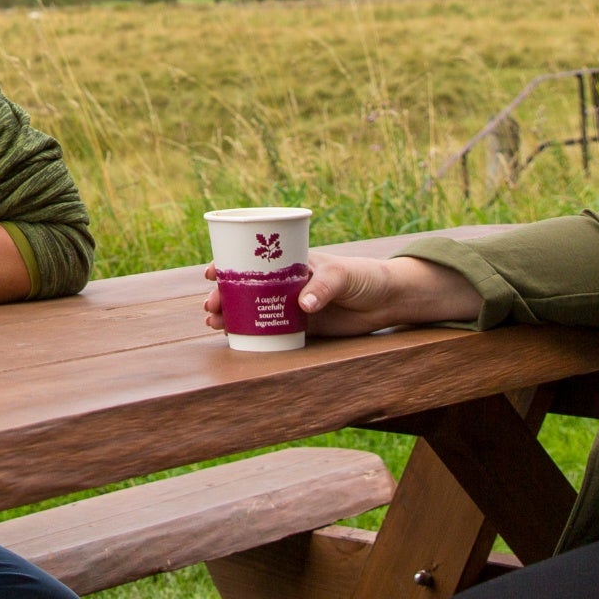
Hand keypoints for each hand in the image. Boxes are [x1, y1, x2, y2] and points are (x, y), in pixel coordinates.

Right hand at [199, 252, 478, 336]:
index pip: (254, 260)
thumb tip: (303, 305)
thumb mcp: (344, 275)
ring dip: (232, 315)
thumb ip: (324, 287)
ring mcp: (292, 305)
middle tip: (211, 306)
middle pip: (247, 287)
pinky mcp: (302, 326)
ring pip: (253, 309)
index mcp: (292, 263)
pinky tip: (235, 337)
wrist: (387, 301)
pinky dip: (251, 332)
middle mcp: (287, 283)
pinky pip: (270, 329)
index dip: (229, 264)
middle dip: (225, 295)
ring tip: (214, 323)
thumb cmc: (364, 277)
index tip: (211, 272)